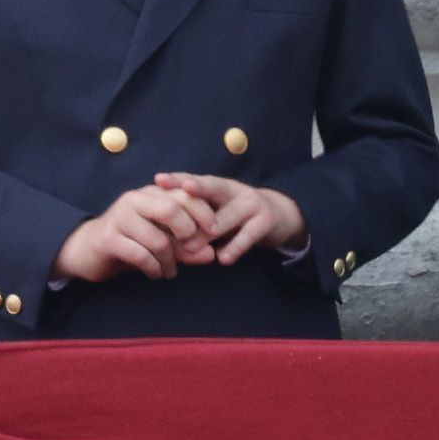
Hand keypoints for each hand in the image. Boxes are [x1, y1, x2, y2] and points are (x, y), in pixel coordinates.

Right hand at [53, 184, 199, 286]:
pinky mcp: (109, 238)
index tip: (215, 233)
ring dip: (170, 261)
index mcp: (151, 194)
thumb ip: (187, 247)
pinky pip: (140, 255)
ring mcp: (120, 217)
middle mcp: (135, 199)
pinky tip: (156, 273)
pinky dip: (153, 268)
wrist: (87, 251)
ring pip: (157, 238)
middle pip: (172, 209)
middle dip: (189, 234)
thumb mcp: (163, 243)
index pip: (185, 194)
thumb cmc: (131, 243)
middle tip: (194, 252)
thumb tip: (211, 255)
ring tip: (170, 271)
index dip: (204, 212)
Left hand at [161, 174, 307, 264]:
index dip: (177, 180)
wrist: (281, 216)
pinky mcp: (266, 221)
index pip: (195, 180)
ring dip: (208, 233)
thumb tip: (161, 226)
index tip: (158, 180)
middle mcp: (234, 190)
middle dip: (193, 192)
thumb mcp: (219, 209)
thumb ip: (196, 214)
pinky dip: (234, 248)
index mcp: (218, 186)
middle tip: (173, 202)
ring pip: (226, 217)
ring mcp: (252, 204)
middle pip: (212, 189)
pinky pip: (247, 236)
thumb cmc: (238, 215)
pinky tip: (223, 259)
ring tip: (191, 246)